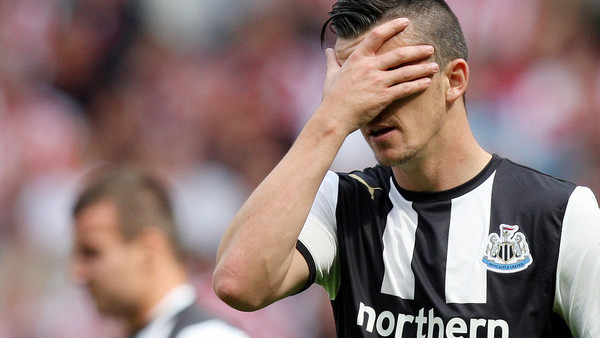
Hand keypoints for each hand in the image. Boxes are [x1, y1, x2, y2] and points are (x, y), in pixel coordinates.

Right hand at [320, 18, 438, 133]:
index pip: (376, 36)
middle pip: (399, 54)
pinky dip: (418, 85)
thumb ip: (332, 61)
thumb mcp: (330, 75)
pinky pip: (405, 89)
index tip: (405, 22)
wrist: (334, 116)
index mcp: (357, 59)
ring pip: (406, 71)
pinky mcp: (383, 97)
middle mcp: (369, 67)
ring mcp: (377, 82)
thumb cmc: (332, 97)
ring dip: (423, 68)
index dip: (392, 26)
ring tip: (434, 66)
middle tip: (430, 48)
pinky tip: (427, 83)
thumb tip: (329, 50)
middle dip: (417, 50)